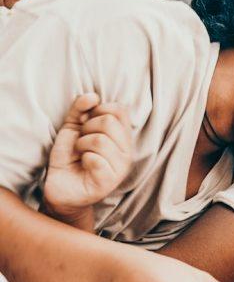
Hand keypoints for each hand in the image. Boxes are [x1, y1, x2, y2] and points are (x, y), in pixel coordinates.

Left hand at [43, 93, 133, 218]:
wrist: (59, 186)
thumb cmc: (69, 157)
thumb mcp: (72, 127)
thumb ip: (80, 109)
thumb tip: (92, 96)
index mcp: (122, 136)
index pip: (120, 109)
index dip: (98, 110)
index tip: (86, 123)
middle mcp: (126, 151)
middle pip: (109, 122)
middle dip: (86, 128)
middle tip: (81, 142)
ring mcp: (120, 167)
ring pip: (100, 140)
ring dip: (82, 145)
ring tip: (81, 153)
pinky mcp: (109, 182)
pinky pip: (95, 160)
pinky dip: (83, 159)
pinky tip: (83, 165)